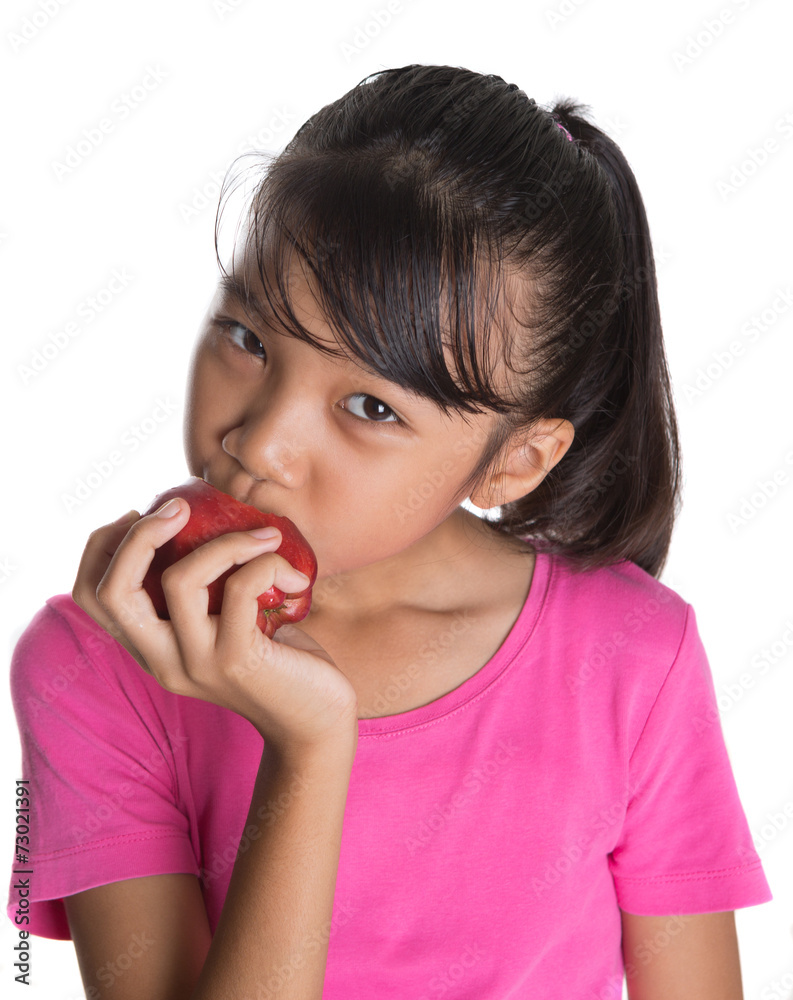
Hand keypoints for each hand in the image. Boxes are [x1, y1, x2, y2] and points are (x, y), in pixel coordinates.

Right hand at [72, 501, 358, 756]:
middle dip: (140, 535)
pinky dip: (268, 563)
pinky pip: (241, 587)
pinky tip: (294, 576)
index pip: (91, 596)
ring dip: (226, 542)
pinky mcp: (237, 661)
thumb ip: (208, 588)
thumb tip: (206, 516)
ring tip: (266, 536)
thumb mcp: (228, 622)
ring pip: (181, 580)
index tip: (144, 515)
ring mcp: (197, 663)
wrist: (317, 724)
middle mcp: (163, 660)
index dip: (103, 545)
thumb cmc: (281, 661)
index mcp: (152, 649)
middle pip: (113, 590)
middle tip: (180, 507)